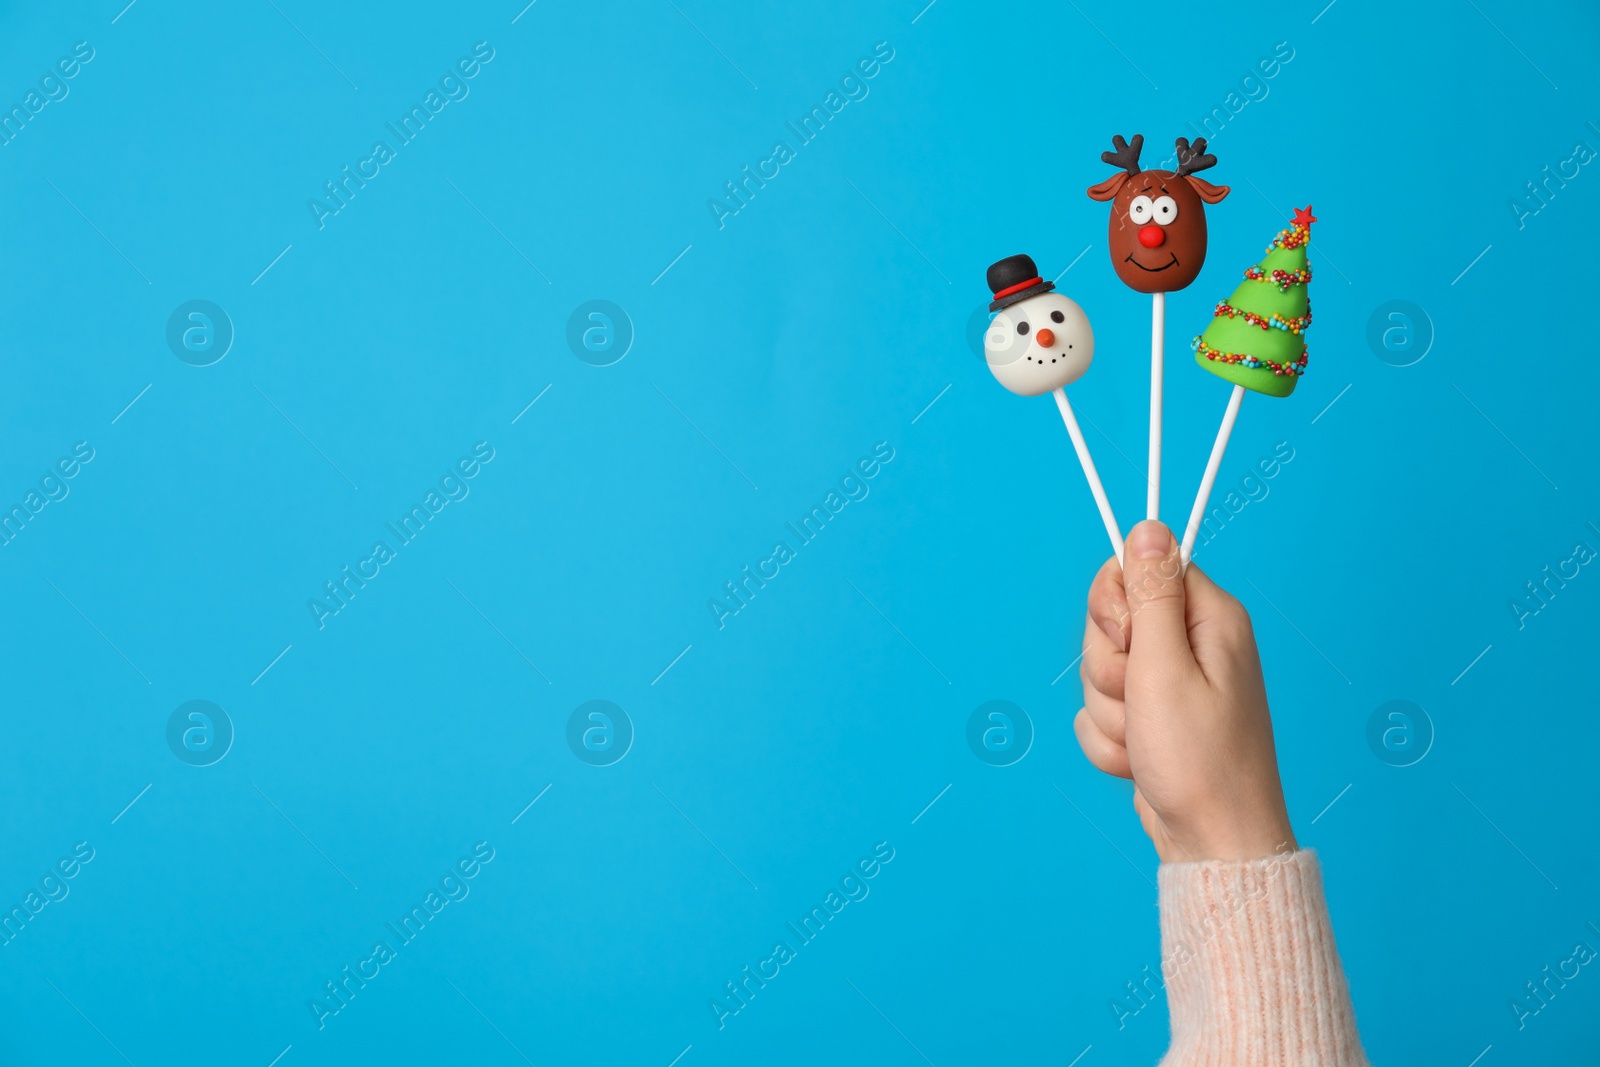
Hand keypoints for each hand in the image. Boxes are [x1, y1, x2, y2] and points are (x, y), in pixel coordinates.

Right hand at [1074, 521, 1296, 862]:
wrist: (1212, 844)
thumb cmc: (1200, 761)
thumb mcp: (1165, 667)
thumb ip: (1150, 594)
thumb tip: (1148, 526)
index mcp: (1209, 618)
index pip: (1137, 570)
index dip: (1116, 607)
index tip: (1129, 642)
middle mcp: (1194, 645)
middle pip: (1110, 623)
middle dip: (1108, 670)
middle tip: (1141, 701)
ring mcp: (1172, 685)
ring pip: (1098, 673)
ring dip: (1109, 714)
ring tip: (1146, 743)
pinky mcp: (1153, 719)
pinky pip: (1100, 713)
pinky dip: (1111, 742)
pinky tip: (1142, 764)